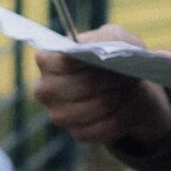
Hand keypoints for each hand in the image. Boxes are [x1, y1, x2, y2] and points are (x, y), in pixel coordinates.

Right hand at [34, 25, 170, 146]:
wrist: (124, 85)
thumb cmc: (112, 56)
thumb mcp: (113, 38)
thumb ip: (105, 39)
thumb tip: (100, 53)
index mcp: (46, 59)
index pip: (63, 62)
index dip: (91, 62)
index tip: (110, 61)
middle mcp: (45, 89)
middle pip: (82, 86)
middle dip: (109, 81)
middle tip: (125, 76)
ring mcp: (58, 114)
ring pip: (91, 109)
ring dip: (115, 100)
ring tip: (125, 90)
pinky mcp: (75, 132)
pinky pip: (99, 129)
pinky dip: (117, 119)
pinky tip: (123, 108)